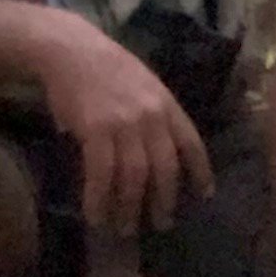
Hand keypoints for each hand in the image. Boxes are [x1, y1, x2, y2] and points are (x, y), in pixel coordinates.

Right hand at [30, 20, 212, 235]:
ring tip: (125, 227)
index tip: (205, 195)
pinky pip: (101, 174)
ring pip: (134, 177)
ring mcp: (124, 124)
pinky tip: (95, 215)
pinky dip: (99, 199)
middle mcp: (151, 116)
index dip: (200, 172)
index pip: (192, 144)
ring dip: (129, 208)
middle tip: (161, 224)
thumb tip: (156, 153)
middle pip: (165, 168)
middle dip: (164, 201)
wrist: (70, 48)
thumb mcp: (144, 86)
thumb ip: (155, 116)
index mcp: (167, 105)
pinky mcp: (96, 130)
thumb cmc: (105, 68)